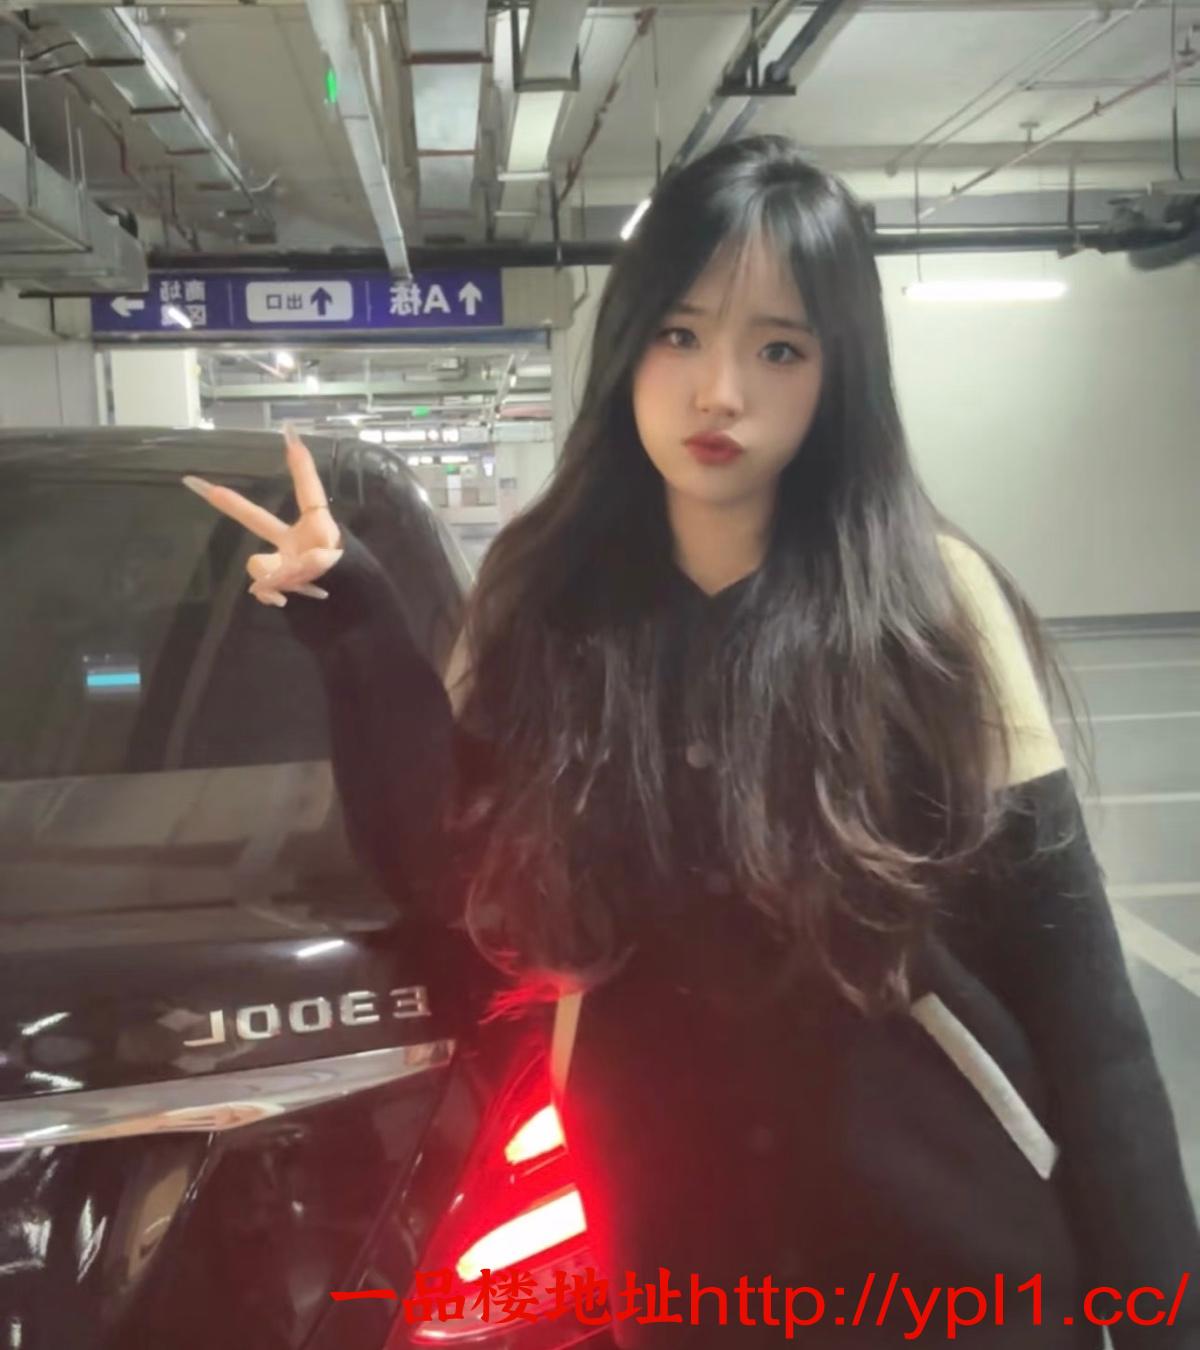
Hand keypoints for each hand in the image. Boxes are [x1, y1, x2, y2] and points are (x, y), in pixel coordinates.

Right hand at [180, 425, 344, 607]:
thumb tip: (267, 572)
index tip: (290, 433)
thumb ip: (302, 563)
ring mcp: (284, 563)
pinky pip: (260, 586)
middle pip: (257, 518)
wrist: (355, 620)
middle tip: (197, 483)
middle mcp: (296, 541)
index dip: (300, 464)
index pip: (308, 490)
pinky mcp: (279, 584)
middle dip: (229, 502)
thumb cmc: (354, 584)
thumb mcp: (335, 567)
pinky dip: (269, 593)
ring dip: (274, 575)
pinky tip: (283, 600)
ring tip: (295, 586)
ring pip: (258, 562)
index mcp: (318, 527)